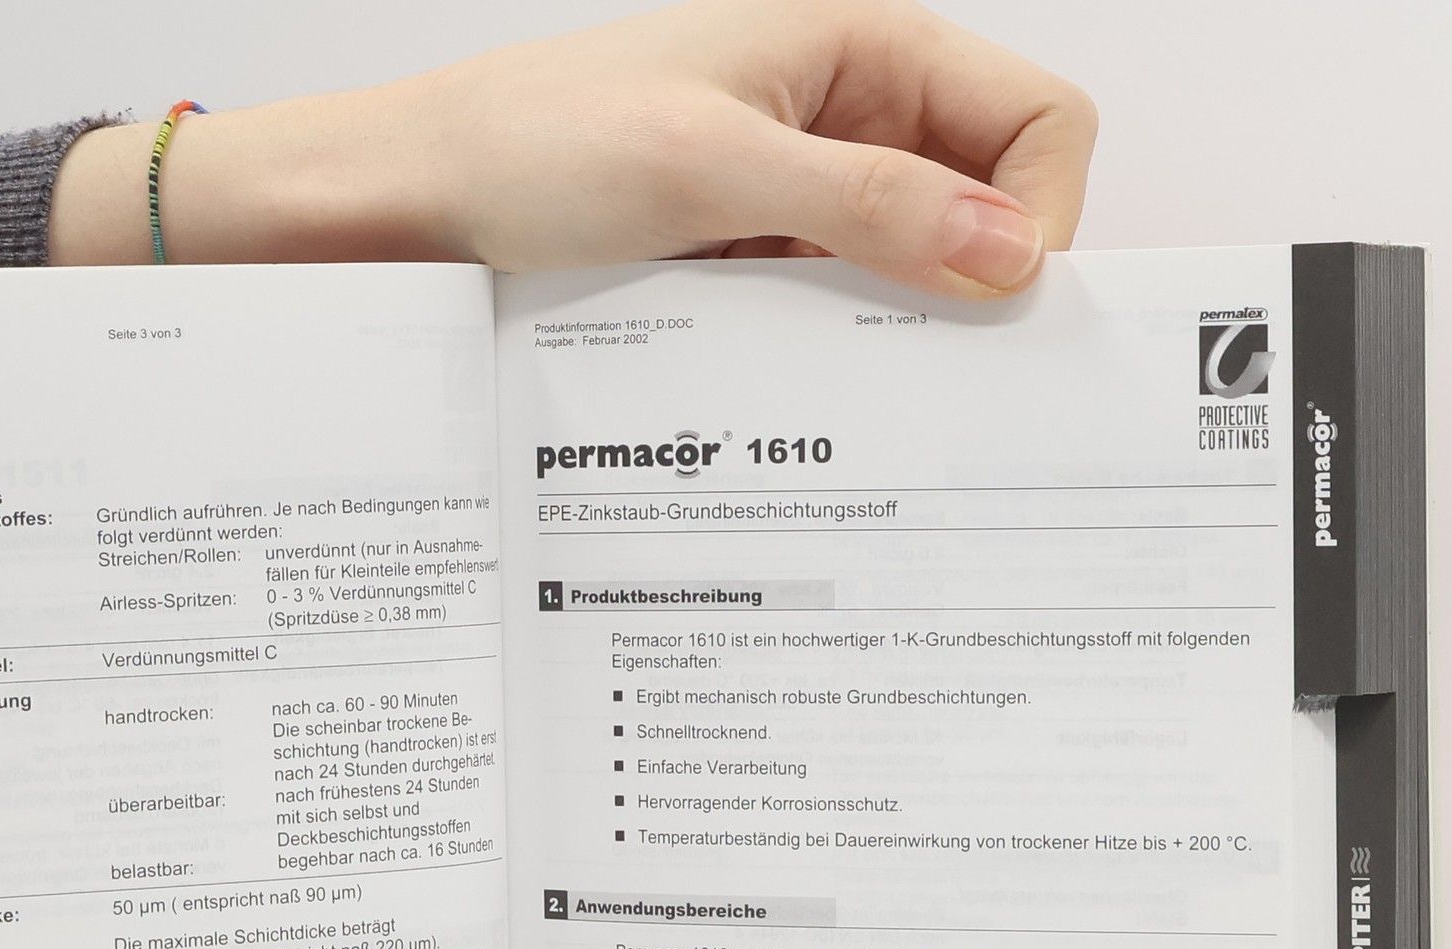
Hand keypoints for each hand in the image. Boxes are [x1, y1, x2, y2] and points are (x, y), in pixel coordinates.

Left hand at [51, 0, 1095, 298]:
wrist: (410, 204)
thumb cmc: (532, 147)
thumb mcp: (708, 169)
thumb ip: (868, 206)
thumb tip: (1012, 254)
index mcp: (865, 54)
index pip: (1037, 124)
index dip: (1041, 215)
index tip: (994, 309)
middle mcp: (846, 122)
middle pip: (986, 210)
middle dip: (975, 292)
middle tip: (933, 379)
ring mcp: (798, 200)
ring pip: (910, 277)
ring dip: (892, 335)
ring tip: (841, 390)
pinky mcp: (751, 266)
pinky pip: (831, 317)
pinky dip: (826, 357)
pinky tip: (787, 391)